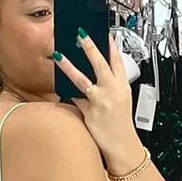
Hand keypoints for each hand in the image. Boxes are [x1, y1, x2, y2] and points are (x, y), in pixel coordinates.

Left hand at [53, 32, 142, 172]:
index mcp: (122, 85)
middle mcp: (113, 91)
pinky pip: (75, 99)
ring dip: (69, 66)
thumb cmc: (121, 125)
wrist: (123, 147)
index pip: (117, 60)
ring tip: (58, 56)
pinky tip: (60, 87)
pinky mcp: (90, 113)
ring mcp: (101, 101)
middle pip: (100, 64)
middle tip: (80, 34)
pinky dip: (67, 94)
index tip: (103, 33)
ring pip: (82, 80)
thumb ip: (111, 85)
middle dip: (90, 47)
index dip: (110, 45)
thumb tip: (96, 74)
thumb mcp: (122, 100)